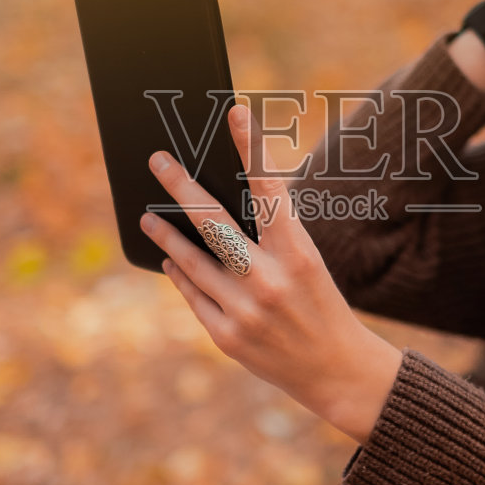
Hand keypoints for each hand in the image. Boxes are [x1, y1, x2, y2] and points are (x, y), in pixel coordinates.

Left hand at [141, 103, 402, 444]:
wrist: (336, 371)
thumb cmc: (320, 304)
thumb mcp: (309, 262)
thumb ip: (272, 234)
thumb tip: (221, 199)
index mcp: (298, 254)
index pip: (269, 189)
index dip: (251, 148)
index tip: (235, 113)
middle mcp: (269, 281)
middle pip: (212, 222)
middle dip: (180, 186)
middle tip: (158, 160)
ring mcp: (244, 312)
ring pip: (191, 260)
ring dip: (166, 233)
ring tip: (148, 215)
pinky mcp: (227, 338)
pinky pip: (193, 294)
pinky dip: (180, 273)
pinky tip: (169, 258)